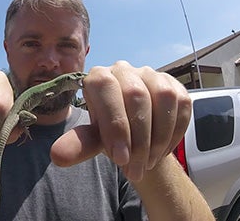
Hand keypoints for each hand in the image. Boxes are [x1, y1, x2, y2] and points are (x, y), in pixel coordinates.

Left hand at [50, 61, 191, 180]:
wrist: (135, 135)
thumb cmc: (109, 134)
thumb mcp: (93, 141)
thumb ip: (78, 145)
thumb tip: (57, 156)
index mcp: (98, 77)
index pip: (106, 89)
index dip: (115, 125)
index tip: (121, 159)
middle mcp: (123, 69)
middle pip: (136, 96)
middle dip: (138, 140)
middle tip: (134, 170)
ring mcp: (151, 74)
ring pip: (163, 98)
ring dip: (158, 137)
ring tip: (148, 162)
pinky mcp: (174, 84)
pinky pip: (182, 104)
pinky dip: (174, 132)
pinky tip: (162, 150)